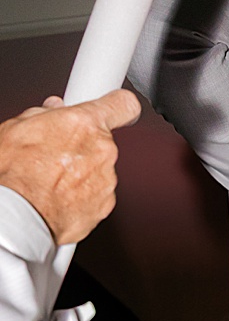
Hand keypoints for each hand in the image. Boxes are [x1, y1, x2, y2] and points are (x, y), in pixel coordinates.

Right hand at [0, 89, 139, 244]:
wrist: (17, 215)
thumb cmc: (13, 174)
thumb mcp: (16, 129)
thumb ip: (42, 115)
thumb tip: (52, 110)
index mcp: (84, 124)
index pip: (123, 105)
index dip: (118, 105)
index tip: (115, 106)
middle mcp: (103, 151)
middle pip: (103, 141)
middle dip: (82, 144)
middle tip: (55, 152)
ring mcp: (107, 180)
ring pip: (99, 169)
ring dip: (81, 171)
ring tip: (50, 177)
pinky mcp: (106, 205)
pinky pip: (97, 193)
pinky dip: (82, 194)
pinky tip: (58, 194)